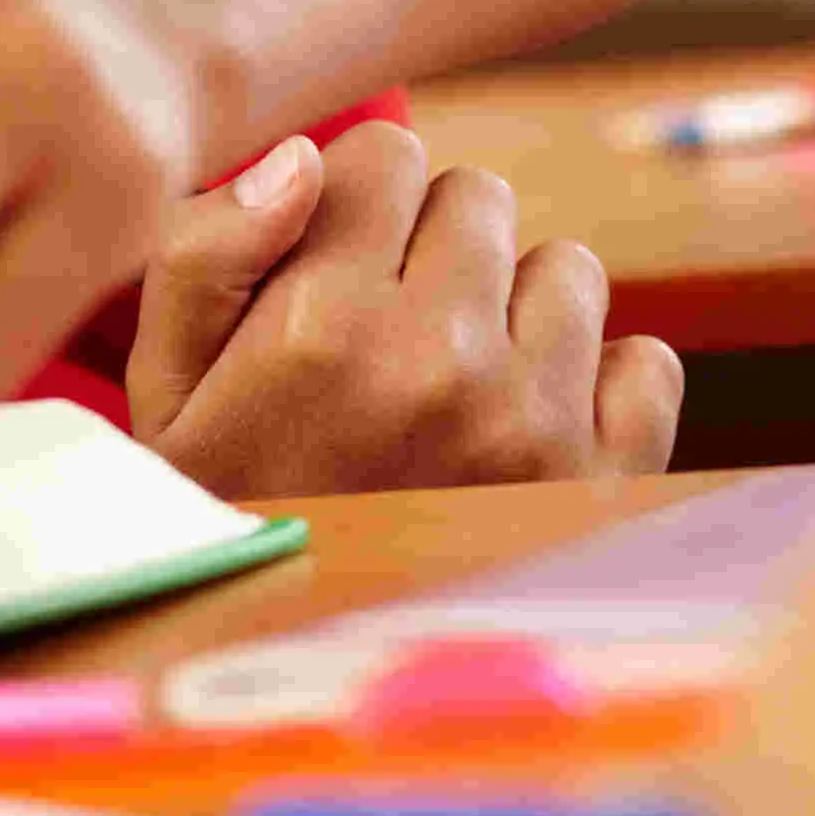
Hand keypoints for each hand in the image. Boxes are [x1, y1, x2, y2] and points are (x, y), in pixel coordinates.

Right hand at [127, 121, 683, 494]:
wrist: (297, 662)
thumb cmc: (229, 507)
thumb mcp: (167, 387)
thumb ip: (204, 254)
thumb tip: (302, 159)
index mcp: (322, 328)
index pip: (385, 153)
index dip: (355, 199)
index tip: (333, 262)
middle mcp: (437, 365)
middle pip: (479, 195)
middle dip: (433, 243)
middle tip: (389, 329)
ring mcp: (534, 424)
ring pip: (566, 268)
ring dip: (515, 308)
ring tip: (454, 383)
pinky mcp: (608, 478)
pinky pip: (647, 360)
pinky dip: (597, 381)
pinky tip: (526, 424)